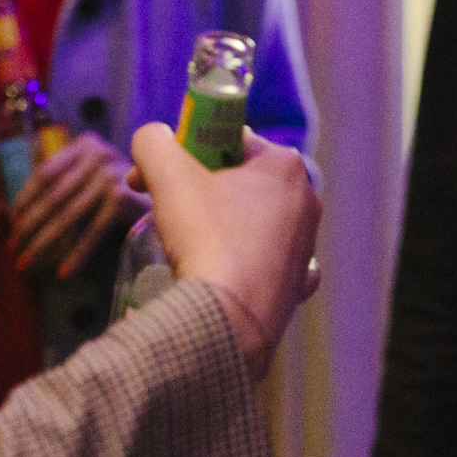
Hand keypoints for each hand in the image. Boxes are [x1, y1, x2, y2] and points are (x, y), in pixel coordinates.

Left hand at [10, 132, 147, 278]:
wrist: (172, 193)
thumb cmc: (119, 187)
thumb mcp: (90, 174)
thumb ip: (57, 180)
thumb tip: (4, 210)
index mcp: (86, 144)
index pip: (45, 172)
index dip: (25, 197)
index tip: (11, 221)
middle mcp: (100, 154)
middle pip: (54, 196)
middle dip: (30, 225)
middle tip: (13, 248)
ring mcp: (113, 176)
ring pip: (69, 215)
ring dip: (45, 242)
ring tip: (27, 263)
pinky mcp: (124, 198)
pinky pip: (93, 231)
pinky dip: (77, 254)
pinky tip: (64, 271)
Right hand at [129, 123, 321, 382]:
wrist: (229, 320)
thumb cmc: (207, 239)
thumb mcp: (170, 177)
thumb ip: (154, 143)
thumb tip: (150, 136)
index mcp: (286, 166)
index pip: (229, 142)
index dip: (184, 154)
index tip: (151, 176)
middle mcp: (306, 201)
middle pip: (238, 183)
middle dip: (196, 191)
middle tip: (160, 209)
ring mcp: (305, 246)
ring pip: (249, 223)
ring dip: (215, 227)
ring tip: (183, 247)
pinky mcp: (296, 285)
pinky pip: (261, 264)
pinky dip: (237, 265)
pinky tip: (216, 273)